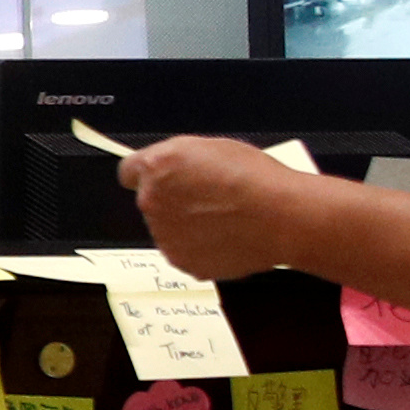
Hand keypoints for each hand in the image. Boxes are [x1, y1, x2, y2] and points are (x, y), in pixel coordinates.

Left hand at [118, 134, 322, 282]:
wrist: (280, 217)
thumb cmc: (255, 179)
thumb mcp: (213, 147)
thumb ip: (178, 159)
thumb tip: (168, 170)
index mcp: (157, 167)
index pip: (129, 172)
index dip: (148, 174)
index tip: (159, 179)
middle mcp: (152, 202)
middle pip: (151, 202)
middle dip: (172, 201)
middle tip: (208, 199)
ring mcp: (165, 236)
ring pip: (169, 229)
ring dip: (186, 226)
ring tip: (224, 220)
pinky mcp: (182, 262)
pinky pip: (186, 252)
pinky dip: (201, 248)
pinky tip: (227, 238)